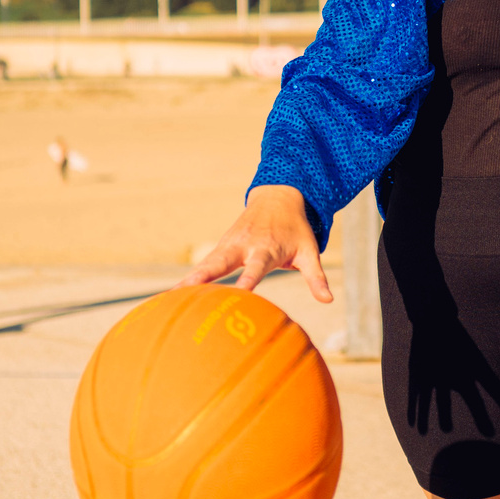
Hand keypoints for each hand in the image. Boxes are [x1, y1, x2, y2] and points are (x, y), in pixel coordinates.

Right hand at [179, 184, 332, 302]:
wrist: (277, 198)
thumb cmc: (295, 230)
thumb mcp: (309, 251)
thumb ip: (316, 276)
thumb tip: (329, 300)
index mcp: (266, 249)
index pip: (255, 270)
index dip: (246, 283)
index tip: (237, 297)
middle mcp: (243, 246)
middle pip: (220, 263)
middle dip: (203, 278)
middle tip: (184, 293)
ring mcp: (229, 244)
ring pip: (207, 263)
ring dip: (189, 280)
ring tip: (170, 298)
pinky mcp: (221, 247)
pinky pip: (204, 264)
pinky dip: (190, 278)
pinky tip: (173, 295)